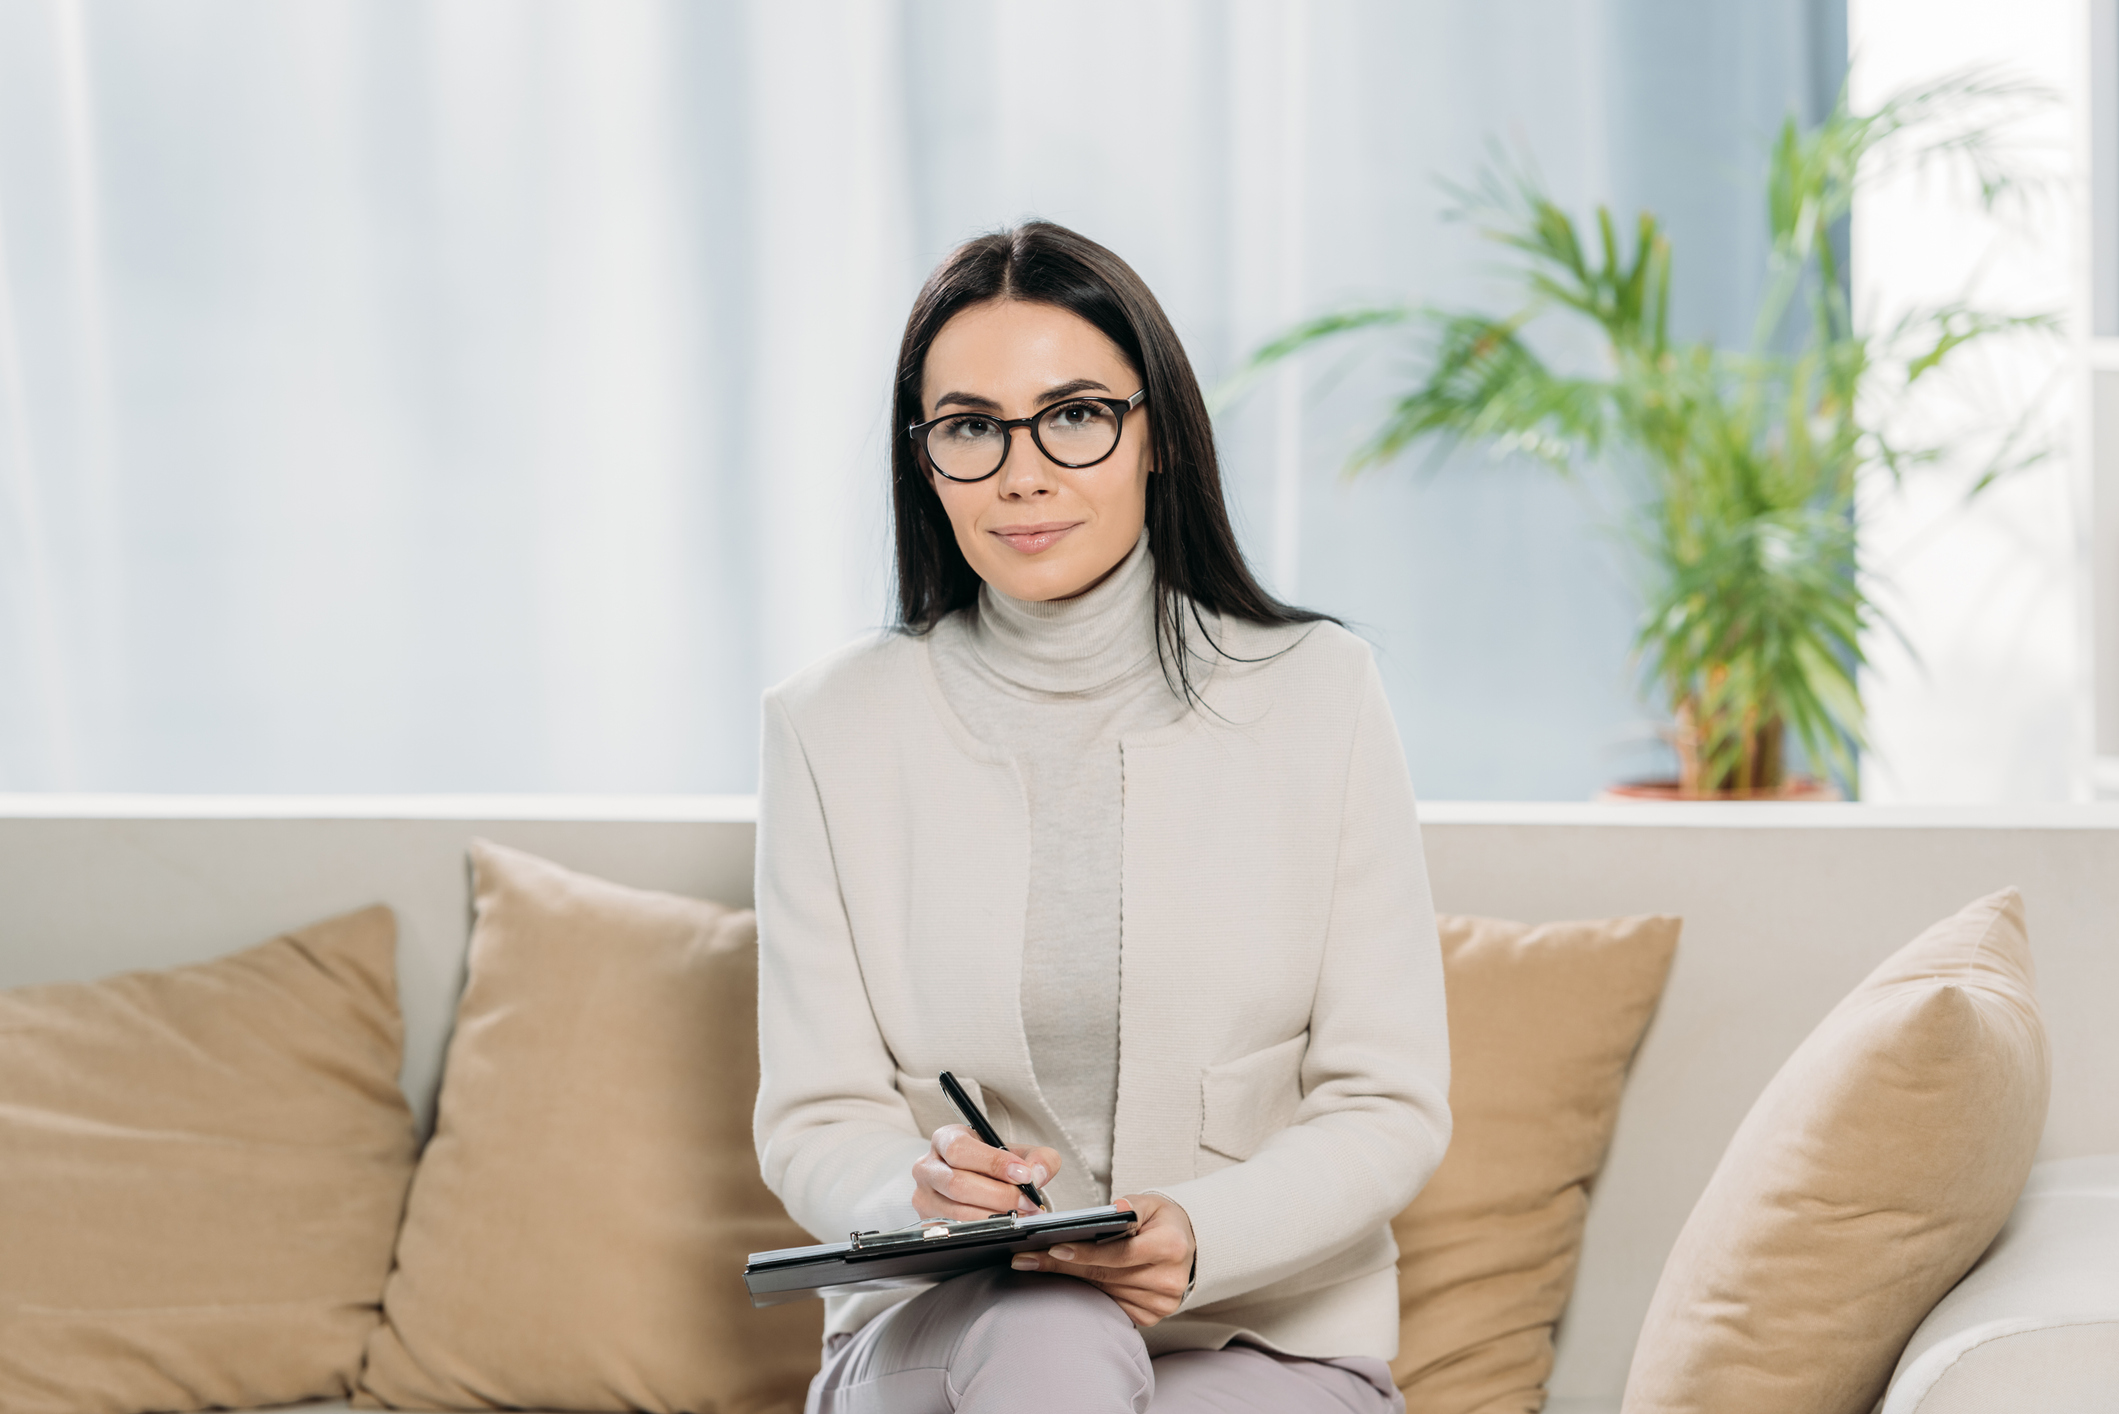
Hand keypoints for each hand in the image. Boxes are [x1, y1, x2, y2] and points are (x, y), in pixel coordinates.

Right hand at [912, 1124, 1062, 1220]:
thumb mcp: (1022, 1153)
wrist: (983, 1183)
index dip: (993, 1163)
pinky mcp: (927, 1222)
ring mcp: (923, 1196)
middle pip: (958, 1184)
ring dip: (993, 1217)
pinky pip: (954, 1231)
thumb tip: (1036, 1175)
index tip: (1024, 1175)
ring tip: (1020, 1215)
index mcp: (946, 1139)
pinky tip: (1003, 1226)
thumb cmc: (997, 1165)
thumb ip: (1039, 1159)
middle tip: (1027, 1202)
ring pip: (956, 1211)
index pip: (961, 1149)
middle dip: (998, 1195)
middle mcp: (927, 1166)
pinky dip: (983, 1230)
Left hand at [1009, 1193, 1195, 1326]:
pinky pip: (1110, 1305)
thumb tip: (1113, 1210)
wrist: (1186, 1247)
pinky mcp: (1150, 1315)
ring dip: (1069, 1279)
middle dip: (1063, 1265)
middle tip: (1026, 1258)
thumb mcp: (1151, 1203)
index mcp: (1171, 1246)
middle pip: (1106, 1274)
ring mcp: (1160, 1303)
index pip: (1121, 1252)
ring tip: (1035, 1265)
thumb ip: (1130, 1205)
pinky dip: (1087, 1292)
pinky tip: (1065, 1282)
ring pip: (1103, 1291)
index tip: (1053, 1248)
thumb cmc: (1162, 1222)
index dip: (1086, 1252)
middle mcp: (1168, 1279)